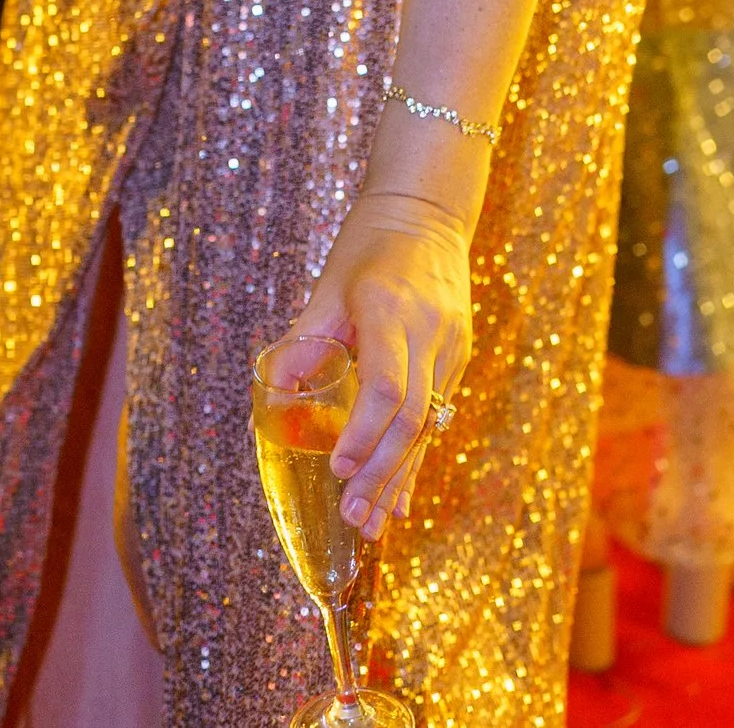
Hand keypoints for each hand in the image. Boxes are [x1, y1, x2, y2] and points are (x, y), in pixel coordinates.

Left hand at [271, 189, 472, 531]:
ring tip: (373, 523)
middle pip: (411, 419)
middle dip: (380, 473)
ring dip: (399, 478)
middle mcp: (429, 333)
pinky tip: (402, 498)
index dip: (363, 434)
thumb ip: (305, 338)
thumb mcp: (329, 284)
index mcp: (390, 310)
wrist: (428, 210)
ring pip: (429, 427)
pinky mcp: (460, 357)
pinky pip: (438, 418)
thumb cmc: (369, 243)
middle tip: (353, 516)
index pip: (386, 387)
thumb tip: (273, 388)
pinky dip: (416, 459)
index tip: (337, 468)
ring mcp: (452, 347)